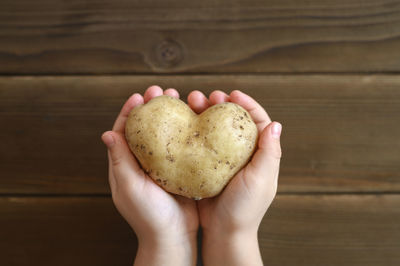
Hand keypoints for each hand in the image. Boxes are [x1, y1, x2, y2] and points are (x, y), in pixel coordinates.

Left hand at [101, 86, 198, 265]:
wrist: (173, 237)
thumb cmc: (149, 216)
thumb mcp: (131, 187)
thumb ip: (120, 161)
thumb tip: (107, 133)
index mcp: (125, 165)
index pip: (123, 132)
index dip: (130, 112)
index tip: (140, 96)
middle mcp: (142, 162)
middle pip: (144, 128)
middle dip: (152, 107)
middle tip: (163, 91)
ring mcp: (161, 165)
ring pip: (164, 133)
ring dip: (170, 115)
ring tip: (181, 99)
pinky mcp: (179, 169)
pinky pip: (180, 145)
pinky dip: (185, 130)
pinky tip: (195, 120)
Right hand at [188, 90, 281, 265]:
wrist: (223, 232)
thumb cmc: (245, 208)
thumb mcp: (261, 179)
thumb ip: (269, 152)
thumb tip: (275, 123)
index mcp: (259, 153)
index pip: (257, 120)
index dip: (246, 104)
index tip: (232, 94)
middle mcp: (242, 153)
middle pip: (232, 120)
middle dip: (220, 104)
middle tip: (208, 96)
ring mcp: (222, 159)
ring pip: (214, 128)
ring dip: (204, 113)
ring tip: (191, 102)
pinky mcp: (206, 165)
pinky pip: (200, 142)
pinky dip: (193, 130)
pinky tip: (184, 123)